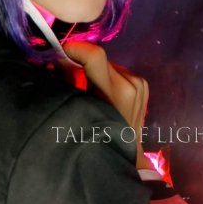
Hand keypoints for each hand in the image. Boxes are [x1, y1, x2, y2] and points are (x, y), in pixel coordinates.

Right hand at [62, 41, 151, 169]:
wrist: (126, 153)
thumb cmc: (97, 138)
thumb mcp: (79, 111)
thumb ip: (69, 83)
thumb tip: (59, 61)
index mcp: (117, 92)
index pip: (95, 55)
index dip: (75, 49)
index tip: (60, 54)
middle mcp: (131, 84)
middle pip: (99, 59)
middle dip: (81, 62)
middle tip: (66, 71)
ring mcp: (139, 84)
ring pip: (107, 65)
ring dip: (94, 71)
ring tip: (87, 87)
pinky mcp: (143, 84)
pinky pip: (117, 72)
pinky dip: (106, 77)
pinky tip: (103, 92)